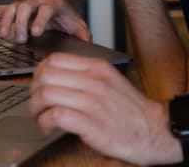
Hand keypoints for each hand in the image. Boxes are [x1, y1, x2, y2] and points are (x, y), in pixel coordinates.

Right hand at [0, 0, 90, 42]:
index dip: (40, 19)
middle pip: (25, 7)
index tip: (35, 32)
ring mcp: (24, 4)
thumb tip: (88, 44)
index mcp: (52, 4)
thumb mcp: (76, 21)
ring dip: (5, 20)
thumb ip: (83, 33)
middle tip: (19, 38)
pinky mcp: (14, 9)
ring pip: (11, 7)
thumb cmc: (64, 13)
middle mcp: (36, 2)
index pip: (46, 9)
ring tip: (3, 35)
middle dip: (20, 22)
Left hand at [29, 53, 181, 164]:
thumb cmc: (131, 110)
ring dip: (36, 109)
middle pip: (45, 76)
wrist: (155, 130)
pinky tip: (50, 127)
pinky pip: (55, 116)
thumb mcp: (111, 81)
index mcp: (98, 67)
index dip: (39, 73)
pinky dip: (45, 122)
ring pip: (46, 94)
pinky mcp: (90, 124)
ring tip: (42, 118)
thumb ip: (87, 75)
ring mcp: (92, 101)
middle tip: (38, 104)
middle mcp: (94, 81)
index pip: (55, 59)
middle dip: (33, 92)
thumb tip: (59, 76)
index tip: (40, 86)